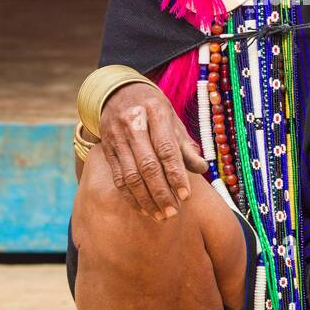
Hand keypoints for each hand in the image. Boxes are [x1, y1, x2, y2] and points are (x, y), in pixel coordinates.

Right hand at [100, 81, 207, 219]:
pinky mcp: (107, 150)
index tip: (186, 196)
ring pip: (131, 175)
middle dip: (161, 192)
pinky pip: (118, 178)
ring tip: (161, 216)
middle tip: (173, 212)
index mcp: (155, 112)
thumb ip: (185, 145)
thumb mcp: (172, 119)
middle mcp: (133, 124)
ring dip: (146, 200)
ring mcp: (116, 137)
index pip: (166, 148)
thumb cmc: (153, 109)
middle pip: (147, 165)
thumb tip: (202, 168)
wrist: (117, 93)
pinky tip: (144, 209)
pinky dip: (131, 197)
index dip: (176, 174)